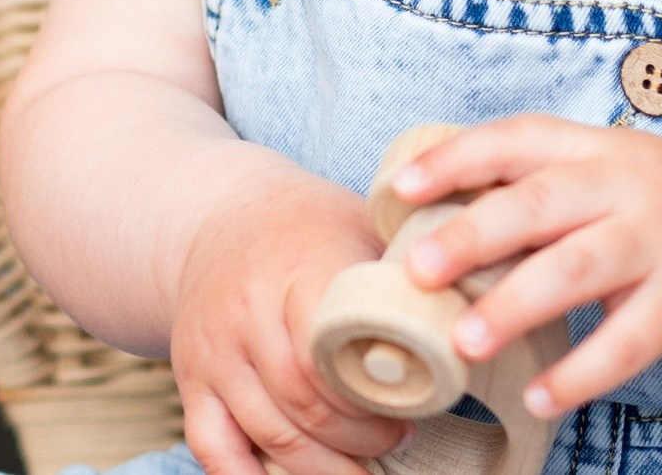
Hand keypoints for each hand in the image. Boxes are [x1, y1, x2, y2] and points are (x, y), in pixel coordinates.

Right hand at [172, 177, 409, 474]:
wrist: (217, 212)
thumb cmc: (309, 226)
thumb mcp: (360, 226)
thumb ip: (402, 276)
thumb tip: (471, 328)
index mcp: (297, 267)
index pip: (335, 350)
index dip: (378, 397)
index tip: (417, 409)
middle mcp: (246, 311)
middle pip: (306, 404)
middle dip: (361, 440)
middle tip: (400, 440)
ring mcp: (213, 350)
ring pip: (270, 434)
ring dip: (324, 468)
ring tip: (365, 469)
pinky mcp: (190, 378)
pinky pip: (215, 448)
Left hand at [389, 115, 661, 417]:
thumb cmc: (658, 209)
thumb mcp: (605, 176)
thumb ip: (535, 190)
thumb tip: (430, 219)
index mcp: (595, 148)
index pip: (518, 139)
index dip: (456, 158)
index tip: (399, 189)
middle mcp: (627, 186)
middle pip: (541, 202)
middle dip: (473, 234)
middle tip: (416, 269)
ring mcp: (659, 243)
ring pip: (578, 269)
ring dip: (516, 305)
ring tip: (464, 341)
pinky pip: (626, 342)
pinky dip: (580, 373)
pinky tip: (539, 397)